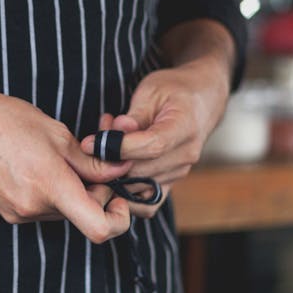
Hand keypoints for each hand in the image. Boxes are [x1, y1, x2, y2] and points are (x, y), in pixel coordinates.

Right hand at [0, 86, 133, 242]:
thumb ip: (91, 161)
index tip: (118, 199)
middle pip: (81, 215)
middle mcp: (32, 207)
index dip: (118, 219)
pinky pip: (39, 208)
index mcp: (50, 186)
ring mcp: (16, 213)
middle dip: (93, 192)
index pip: (99, 228)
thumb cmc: (0, 120)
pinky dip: (48, 192)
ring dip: (69, 191)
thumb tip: (118, 171)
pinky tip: (37, 166)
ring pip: (61, 211)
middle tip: (90, 162)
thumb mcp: (56, 133)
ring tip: (57, 159)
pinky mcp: (4, 211)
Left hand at [81, 58, 229, 217]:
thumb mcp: (152, 90)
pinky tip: (113, 170)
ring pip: (138, 188)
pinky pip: (146, 202)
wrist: (201, 100)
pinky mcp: (171, 182)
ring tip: (107, 147)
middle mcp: (186, 154)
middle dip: (109, 159)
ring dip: (113, 173)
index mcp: (185, 126)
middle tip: (95, 139)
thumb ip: (135, 114)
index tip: (92, 142)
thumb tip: (118, 132)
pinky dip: (124, 192)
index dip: (118, 147)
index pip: (151, 146)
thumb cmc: (174, 90)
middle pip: (140, 171)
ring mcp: (180, 172)